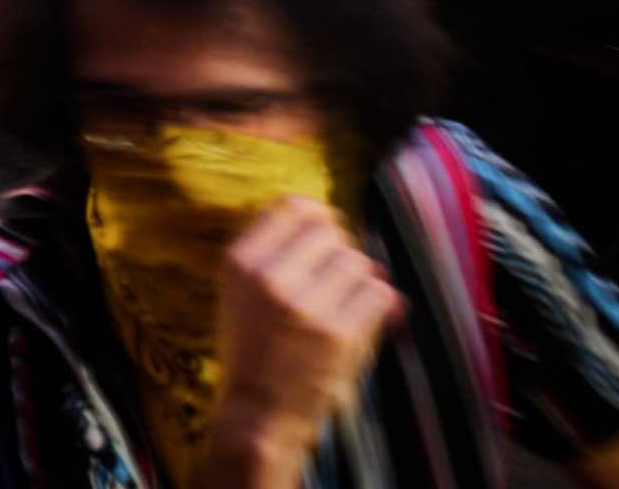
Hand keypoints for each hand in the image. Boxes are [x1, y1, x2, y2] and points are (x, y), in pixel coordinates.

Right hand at [200, 196, 397, 483]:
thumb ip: (272, 251)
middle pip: (330, 230)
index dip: (317, 217)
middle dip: (340, 251)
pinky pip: (379, 293)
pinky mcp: (338, 333)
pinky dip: (379, 304)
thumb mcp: (239, 291)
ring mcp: (305, 305)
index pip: (293, 207)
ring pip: (358, 262)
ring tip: (345, 303)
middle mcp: (269, 277)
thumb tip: (326, 212)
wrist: (258, 411)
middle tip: (335, 277)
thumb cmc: (252, 348)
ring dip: (360, 280)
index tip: (324, 234)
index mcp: (240, 261)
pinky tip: (361, 317)